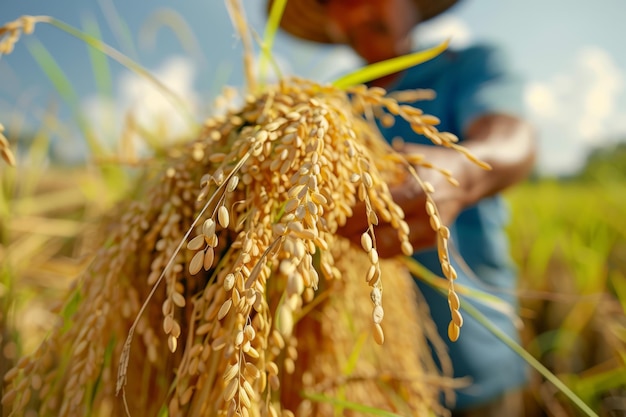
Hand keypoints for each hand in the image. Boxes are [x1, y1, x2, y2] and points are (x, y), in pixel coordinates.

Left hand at [337, 144, 465, 257]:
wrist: (470, 179)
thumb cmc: (432, 162)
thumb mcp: (409, 156)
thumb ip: (382, 164)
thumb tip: (344, 168)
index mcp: (419, 193)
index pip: (379, 211)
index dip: (353, 215)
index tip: (331, 214)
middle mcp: (426, 218)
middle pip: (382, 237)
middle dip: (354, 235)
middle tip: (331, 229)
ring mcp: (429, 234)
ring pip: (388, 250)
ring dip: (364, 246)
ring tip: (343, 234)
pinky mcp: (430, 243)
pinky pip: (398, 252)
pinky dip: (378, 248)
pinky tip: (362, 238)